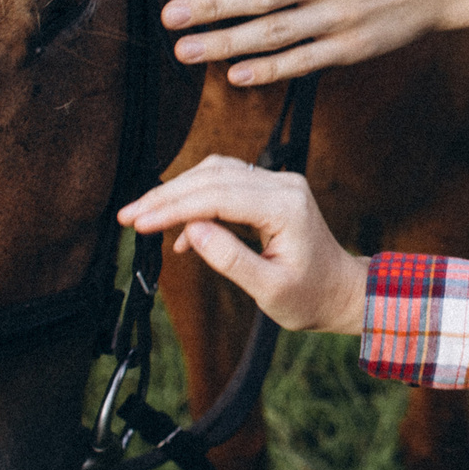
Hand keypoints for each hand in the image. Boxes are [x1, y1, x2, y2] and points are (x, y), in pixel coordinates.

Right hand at [118, 155, 367, 333]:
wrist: (340, 290)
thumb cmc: (309, 296)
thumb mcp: (269, 290)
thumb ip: (230, 258)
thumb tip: (190, 231)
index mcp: (285, 207)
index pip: (218, 196)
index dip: (174, 208)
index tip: (139, 223)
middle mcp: (283, 185)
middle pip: (213, 177)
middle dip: (166, 196)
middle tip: (127, 215)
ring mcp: (278, 183)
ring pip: (216, 173)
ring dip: (177, 191)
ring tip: (143, 216)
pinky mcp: (271, 189)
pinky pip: (226, 182)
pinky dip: (197, 198)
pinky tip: (181, 233)